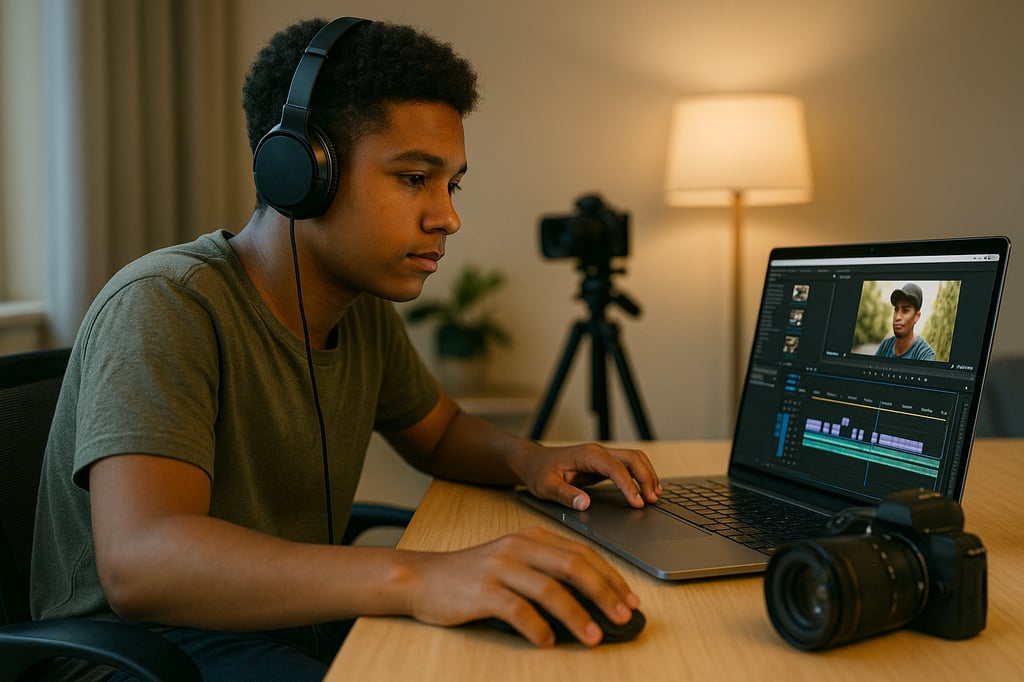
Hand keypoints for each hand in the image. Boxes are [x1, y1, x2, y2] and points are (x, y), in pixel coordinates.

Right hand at [405, 527, 639, 646]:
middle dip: (604, 592)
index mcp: (532, 537)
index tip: (630, 600)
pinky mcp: (481, 591)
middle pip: (573, 566)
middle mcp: (518, 547)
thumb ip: (548, 571)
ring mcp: (499, 567)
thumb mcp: (515, 562)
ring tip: (593, 636)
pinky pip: (517, 611)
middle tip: (623, 616)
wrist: (425, 578)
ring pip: (549, 589)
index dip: (611, 577)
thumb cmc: (475, 575)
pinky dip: (537, 628)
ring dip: (577, 615)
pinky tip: (547, 642)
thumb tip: (594, 599)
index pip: (582, 554)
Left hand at [516, 442, 660, 510]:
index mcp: (587, 455)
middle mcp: (599, 452)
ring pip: (635, 459)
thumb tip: (585, 504)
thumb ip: (565, 495)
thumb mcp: (546, 486)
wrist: (534, 462)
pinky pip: (629, 466)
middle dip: (646, 477)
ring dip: (648, 475)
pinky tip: (647, 490)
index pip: (615, 468)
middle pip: (632, 458)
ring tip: (655, 496)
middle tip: (652, 500)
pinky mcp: (604, 465)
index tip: (637, 503)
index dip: (629, 485)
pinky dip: (642, 475)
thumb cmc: (539, 472)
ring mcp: (603, 457)